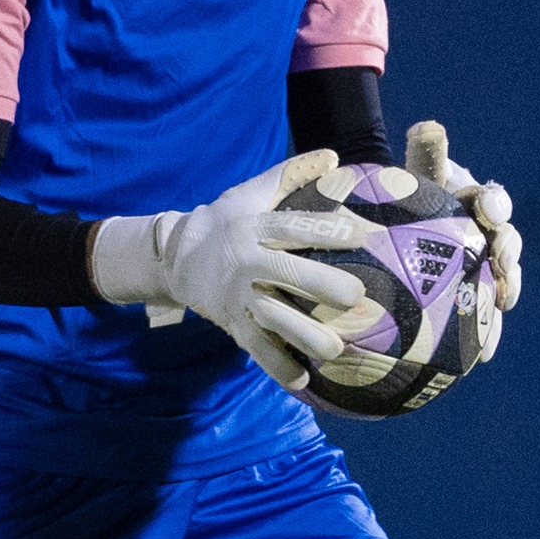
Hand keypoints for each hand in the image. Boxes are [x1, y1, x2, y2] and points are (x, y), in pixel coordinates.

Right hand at [91, 150, 380, 389]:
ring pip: (272, 318)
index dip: (325, 230)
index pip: (292, 227)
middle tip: (357, 296)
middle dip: (320, 285)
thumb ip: (292, 175)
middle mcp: (246, 263)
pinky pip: (256, 349)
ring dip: (303, 336)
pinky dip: (277, 367)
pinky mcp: (233, 325)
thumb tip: (334, 157)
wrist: (178, 257)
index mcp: (253, 227)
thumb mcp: (252, 192)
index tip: (361, 234)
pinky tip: (303, 381)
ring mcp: (238, 297)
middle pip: (284, 274)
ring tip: (336, 350)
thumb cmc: (228, 219)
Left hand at [399, 120, 522, 328]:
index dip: (493, 205)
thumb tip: (428, 125)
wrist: (394, 231)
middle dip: (508, 250)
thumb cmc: (404, 199)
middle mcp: (486, 235)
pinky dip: (488, 333)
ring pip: (504, 279)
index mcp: (474, 204)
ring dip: (507, 289)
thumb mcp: (412, 178)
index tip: (484, 208)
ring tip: (503, 302)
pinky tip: (483, 354)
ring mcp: (483, 268)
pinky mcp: (476, 298)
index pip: (492, 202)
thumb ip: (425, 158)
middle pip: (507, 242)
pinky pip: (485, 316)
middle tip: (499, 257)